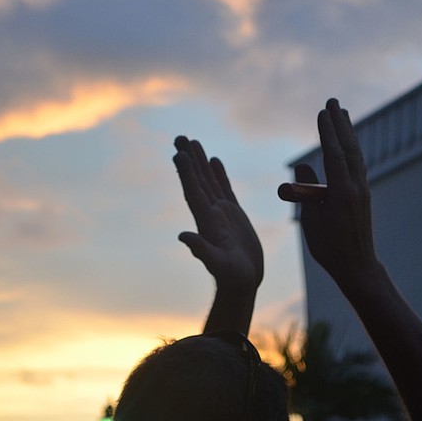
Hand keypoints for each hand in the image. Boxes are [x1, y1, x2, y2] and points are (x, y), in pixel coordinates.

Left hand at [173, 136, 263, 294]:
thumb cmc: (233, 278)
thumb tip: (183, 237)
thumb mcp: (219, 264)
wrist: (243, 283)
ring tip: (192, 141)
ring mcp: (221, 213)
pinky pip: (224, 189)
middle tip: (179, 137)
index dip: (186, 173)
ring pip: (209, 181)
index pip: (194, 192)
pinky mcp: (234, 215)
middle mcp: (211, 213)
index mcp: (207, 222)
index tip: (179, 154)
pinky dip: (219, 174)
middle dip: (189, 159)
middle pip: (197, 180)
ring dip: (200, 161)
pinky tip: (214, 161)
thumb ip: (202, 250)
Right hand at [294, 99, 377, 282]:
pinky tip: (347, 142)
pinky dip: (351, 148)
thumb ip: (306, 192)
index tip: (322, 112)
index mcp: (342, 193)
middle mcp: (356, 188)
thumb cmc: (329, 247)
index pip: (334, 155)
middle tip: (333, 102)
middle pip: (349, 148)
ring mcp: (362, 190)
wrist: (356, 266)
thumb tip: (302, 166)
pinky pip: (357, 165)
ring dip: (348, 133)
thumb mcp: (312, 220)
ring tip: (342, 114)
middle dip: (340, 124)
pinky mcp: (363, 195)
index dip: (328, 132)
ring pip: (356, 155)